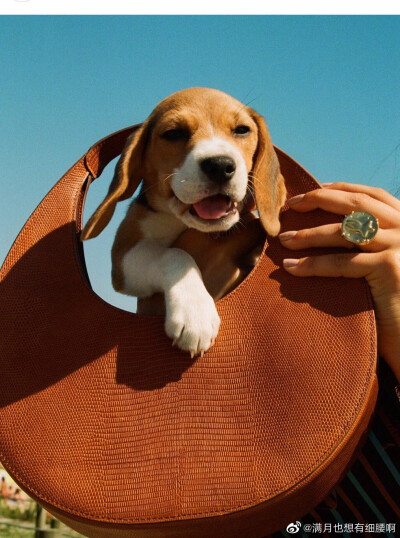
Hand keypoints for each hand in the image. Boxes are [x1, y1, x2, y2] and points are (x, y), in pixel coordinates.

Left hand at [280, 182, 399, 381]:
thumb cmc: (396, 301)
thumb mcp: (387, 261)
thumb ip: (371, 242)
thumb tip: (332, 227)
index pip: (373, 196)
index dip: (341, 189)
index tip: (312, 190)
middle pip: (357, 204)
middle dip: (319, 199)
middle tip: (291, 205)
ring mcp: (399, 246)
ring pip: (343, 232)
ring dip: (308, 234)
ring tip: (284, 240)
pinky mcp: (389, 268)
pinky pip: (340, 264)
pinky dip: (312, 265)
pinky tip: (292, 268)